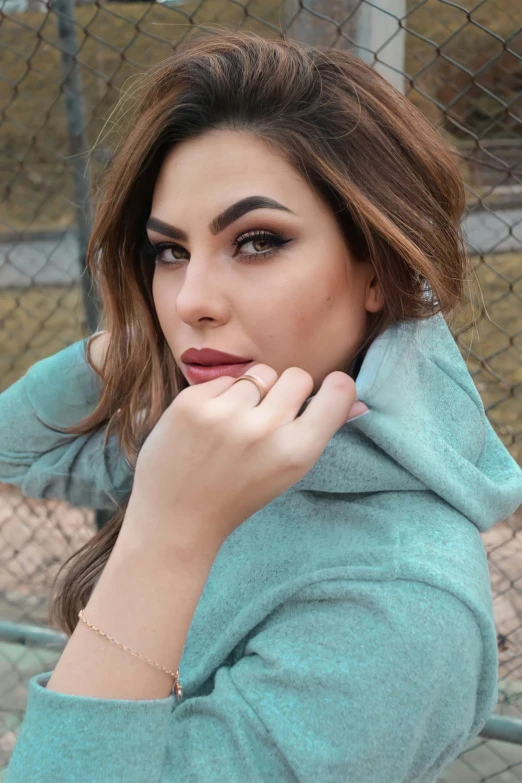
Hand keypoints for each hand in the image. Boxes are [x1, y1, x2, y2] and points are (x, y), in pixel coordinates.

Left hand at [120, 365, 365, 555]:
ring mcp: (225, 414)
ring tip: (234, 423)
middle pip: (297, 376)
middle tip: (267, 417)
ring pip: (259, 373)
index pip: (338, 392)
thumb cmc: (237, 495)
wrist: (176, 518)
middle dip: (286, 391)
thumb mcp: (286, 472)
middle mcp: (264, 430)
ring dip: (252, 391)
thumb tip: (360, 403)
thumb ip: (320, 432)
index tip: (323, 393)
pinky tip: (208, 425)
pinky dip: (220, 396)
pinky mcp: (192, 403)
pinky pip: (225, 379)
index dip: (334, 388)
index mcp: (295, 452)